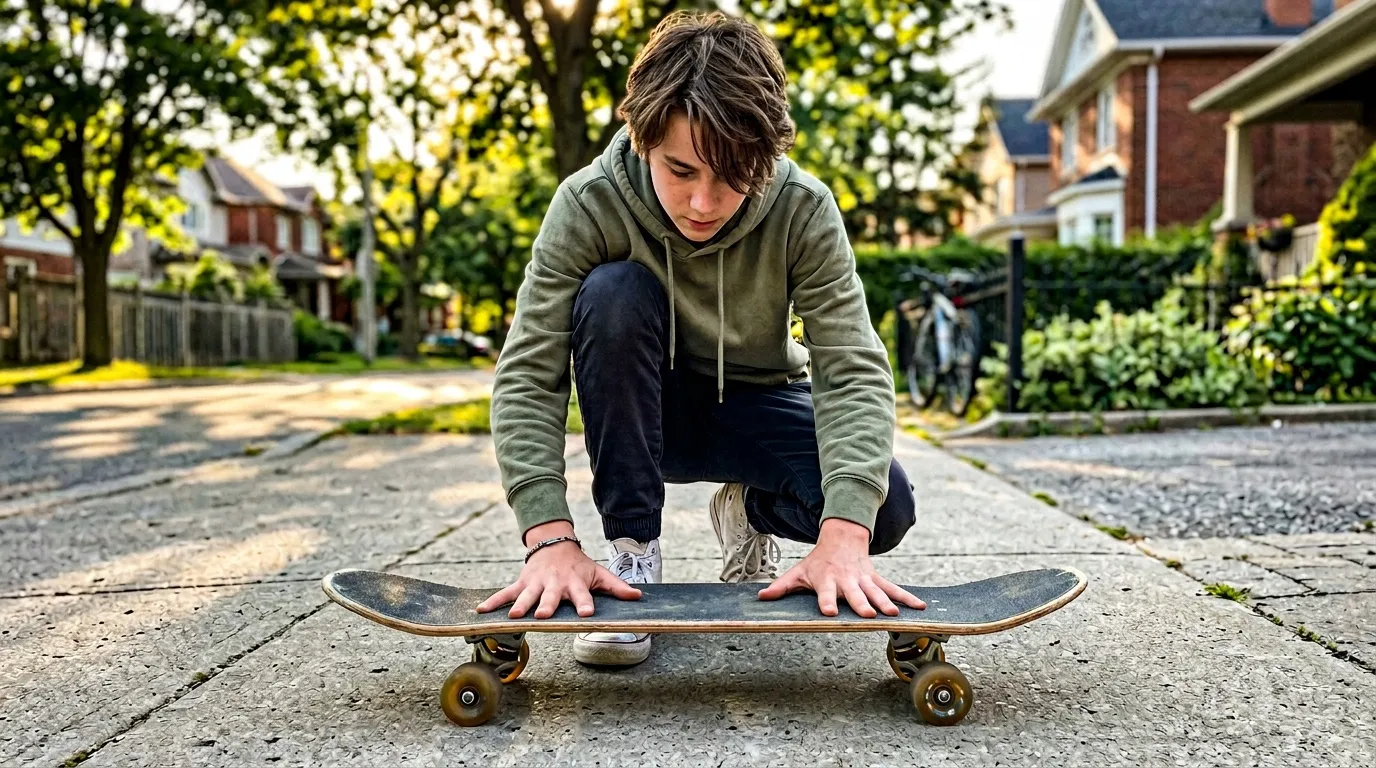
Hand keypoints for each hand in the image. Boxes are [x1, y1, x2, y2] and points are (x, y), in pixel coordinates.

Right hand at [476, 521, 641, 618]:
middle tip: (542, 615)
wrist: (554, 544)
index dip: (585, 603)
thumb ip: (617, 587)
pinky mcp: (521, 583)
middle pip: (550, 597)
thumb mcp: (599, 573)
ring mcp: (536, 583)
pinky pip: (505, 593)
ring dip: (521, 605)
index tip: (586, 613)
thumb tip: (638, 597)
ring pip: (526, 596)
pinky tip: (481, 611)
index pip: (582, 595)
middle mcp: (554, 584)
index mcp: (575, 583)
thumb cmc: (579, 565)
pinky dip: (494, 601)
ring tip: (514, 616)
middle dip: (547, 605)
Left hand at [758, 518, 924, 617]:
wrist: (842, 537)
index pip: (826, 593)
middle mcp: (847, 581)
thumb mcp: (799, 572)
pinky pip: (894, 589)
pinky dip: (907, 597)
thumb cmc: (818, 561)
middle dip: (862, 604)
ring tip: (893, 614)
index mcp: (827, 580)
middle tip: (868, 615)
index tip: (831, 613)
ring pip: (877, 592)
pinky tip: (920, 607)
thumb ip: (782, 586)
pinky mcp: (877, 579)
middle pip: (855, 594)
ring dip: (886, 603)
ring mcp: (864, 579)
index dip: (827, 602)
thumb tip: (761, 597)